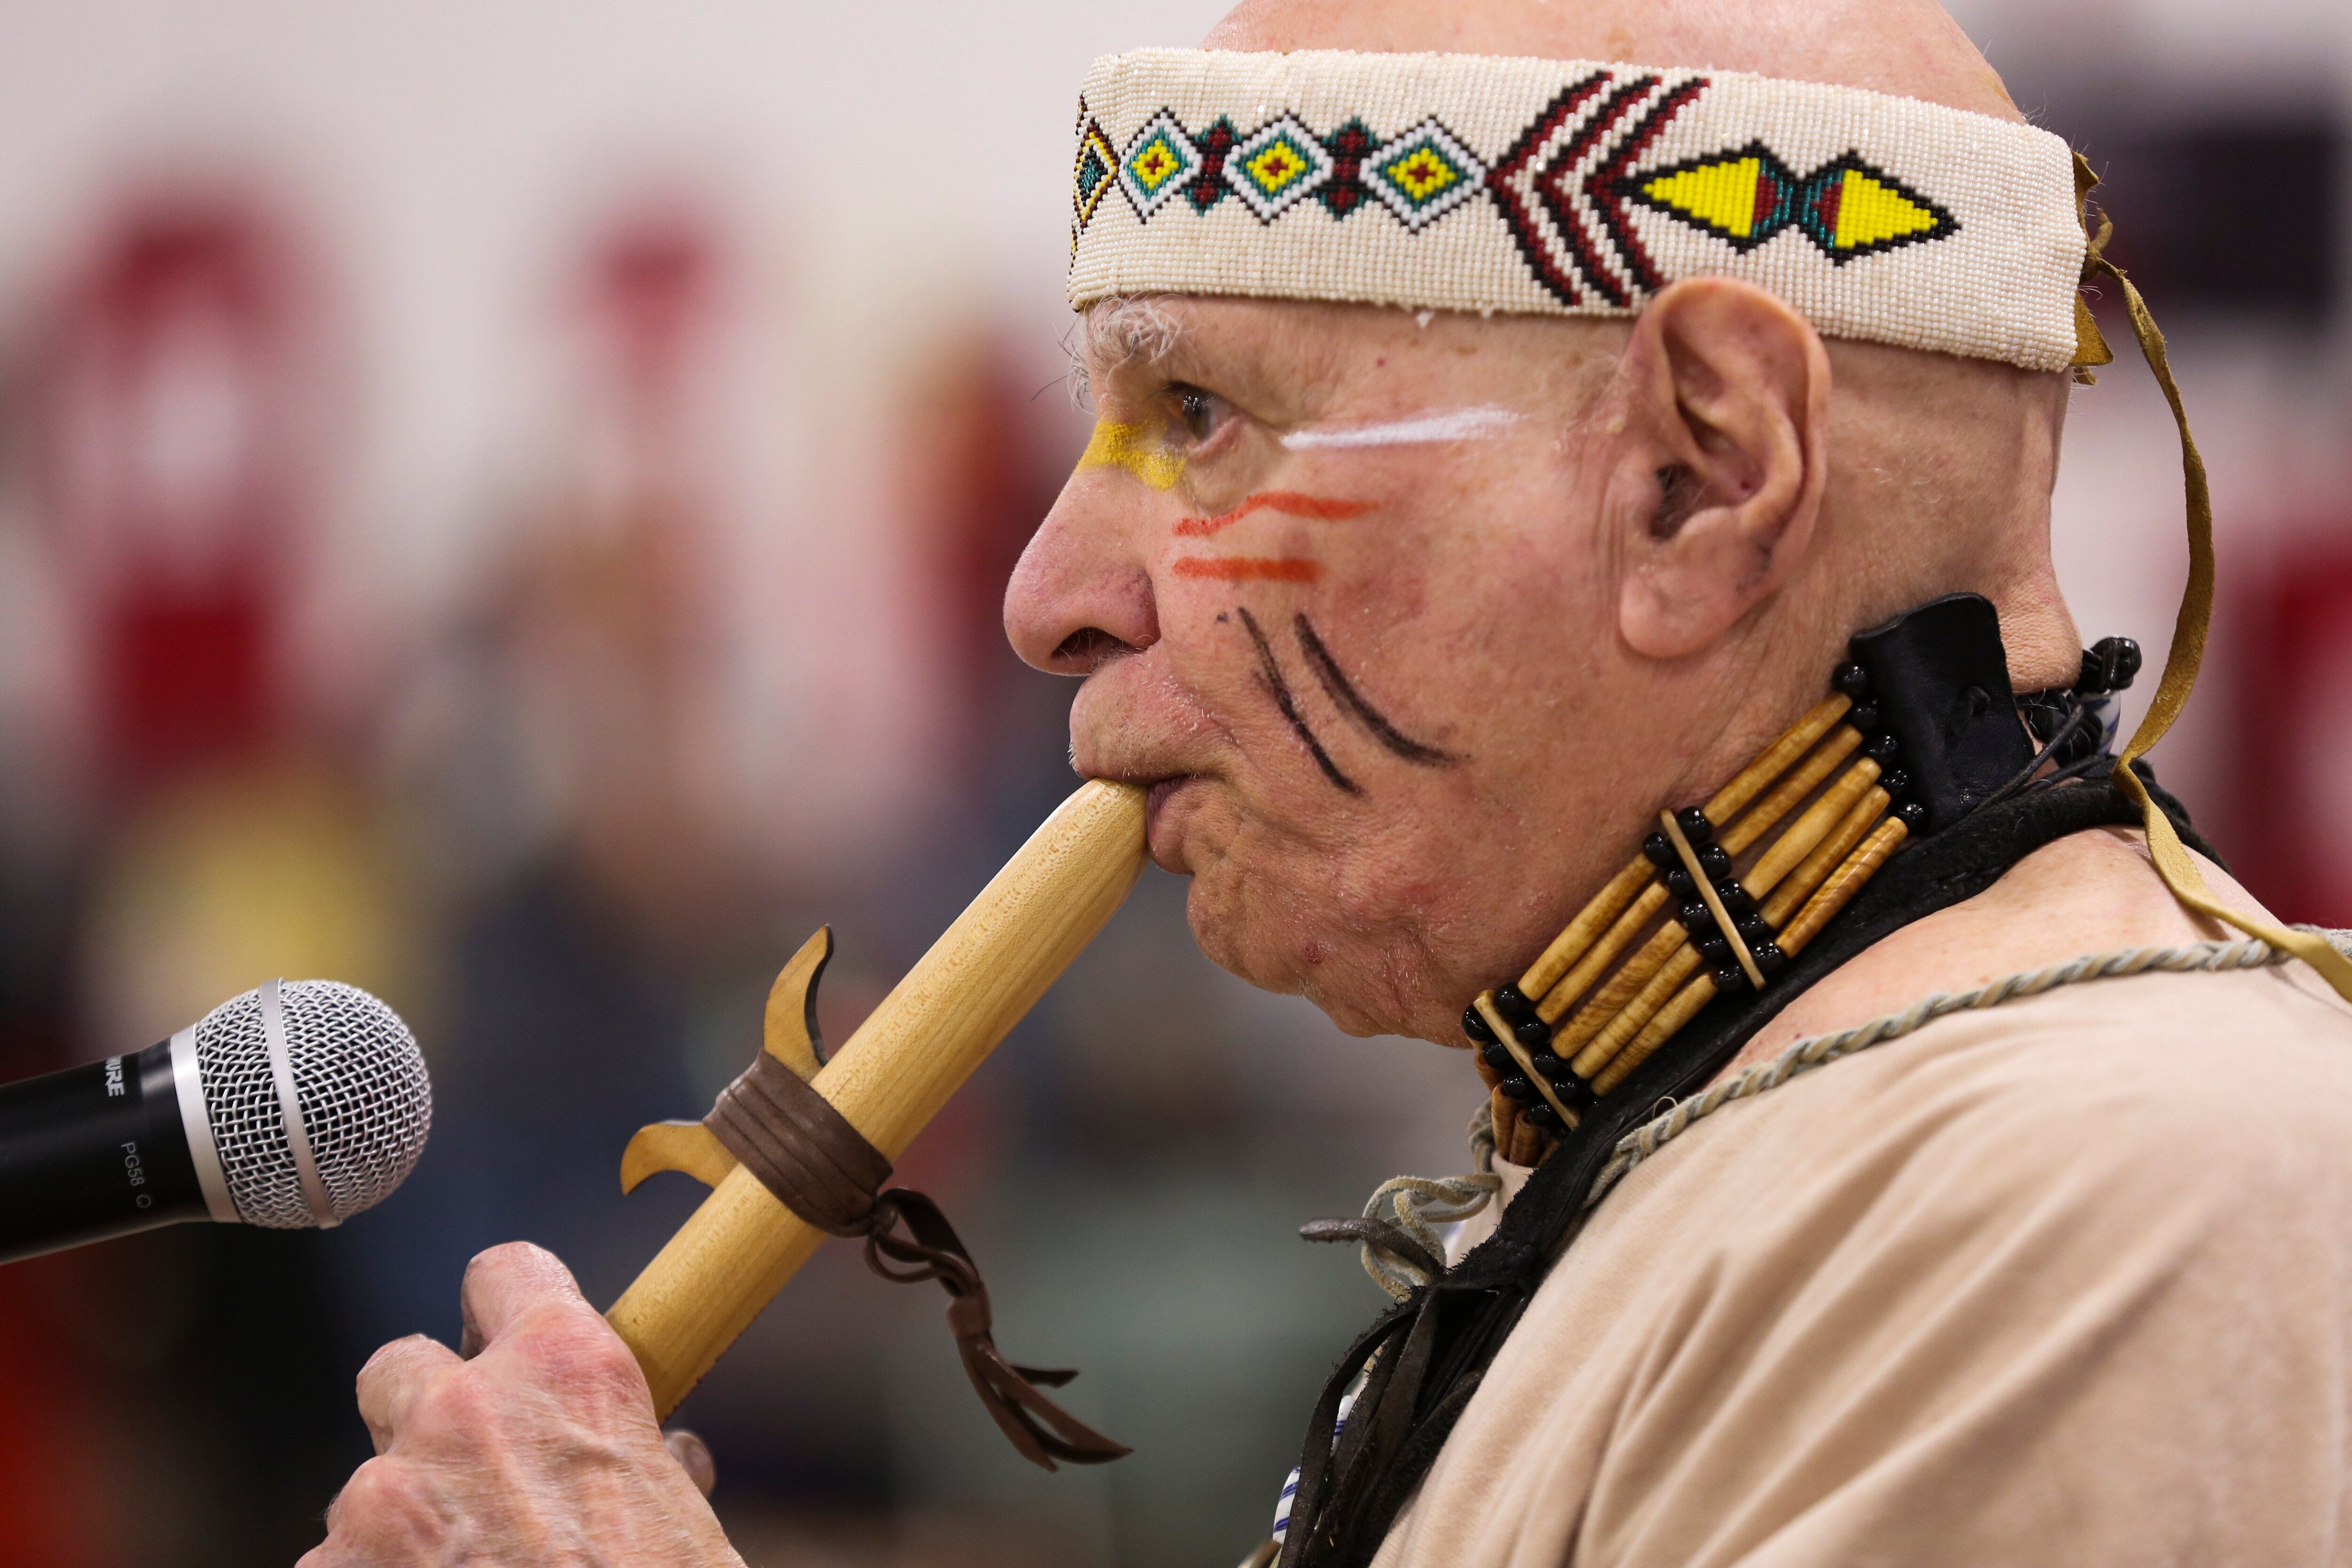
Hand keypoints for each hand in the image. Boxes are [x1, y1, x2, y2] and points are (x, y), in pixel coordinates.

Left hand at [302, 1243, 741, 1566]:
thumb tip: (665, 1459)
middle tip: (472, 1479)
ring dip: (400, 1527)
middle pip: (401, 1364)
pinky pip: (337, 1567)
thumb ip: (651, 1469)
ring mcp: (382, 1498)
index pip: (506, 1270)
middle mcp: (462, 1411)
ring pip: (367, 1487)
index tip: (506, 1335)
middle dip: (426, 1413)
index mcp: (566, 1372)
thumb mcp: (684, 1526)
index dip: (504, 1302)